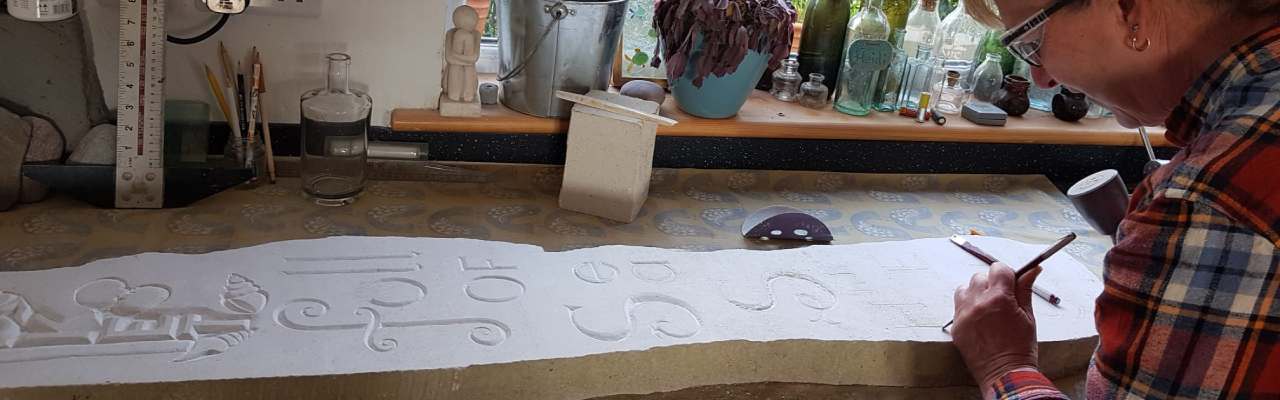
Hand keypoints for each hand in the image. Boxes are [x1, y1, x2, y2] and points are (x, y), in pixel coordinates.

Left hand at [951, 262, 1042, 389]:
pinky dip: (967, 308)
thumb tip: (1033, 270)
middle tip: (1001, 299)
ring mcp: (964, 315)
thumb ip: (1025, 290)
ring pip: (964, 289)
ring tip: (987, 308)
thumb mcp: (1029, 316)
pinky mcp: (955, 326)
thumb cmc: (1021, 348)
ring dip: (975, 293)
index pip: (998, 268)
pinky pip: (958, 307)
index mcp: (1000, 298)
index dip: (1006, 273)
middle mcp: (978, 303)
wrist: (1005, 375)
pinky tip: (979, 320)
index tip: (1010, 282)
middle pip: (980, 277)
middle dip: (991, 284)